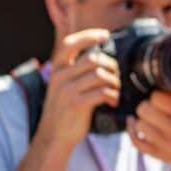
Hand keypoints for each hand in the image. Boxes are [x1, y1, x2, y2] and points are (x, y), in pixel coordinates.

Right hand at [35, 29, 119, 150]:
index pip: (70, 43)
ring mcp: (67, 90)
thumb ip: (76, 70)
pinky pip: (102, 92)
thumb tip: (99, 55)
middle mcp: (60, 76)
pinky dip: (113, 96)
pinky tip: (112, 102)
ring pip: (100, 75)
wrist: (54, 136)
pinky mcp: (76, 104)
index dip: (88, 36)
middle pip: (93, 58)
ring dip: (114, 82)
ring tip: (116, 91)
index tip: (105, 35)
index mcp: (57, 68)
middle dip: (111, 65)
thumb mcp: (64, 84)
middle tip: (116, 77)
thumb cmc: (65, 108)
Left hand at [128, 90, 170, 168]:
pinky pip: (137, 142)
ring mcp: (166, 144)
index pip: (159, 99)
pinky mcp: (159, 154)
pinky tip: (133, 123)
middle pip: (146, 111)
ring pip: (140, 125)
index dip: (156, 95)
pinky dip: (131, 131)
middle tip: (150, 105)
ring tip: (145, 116)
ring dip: (140, 118)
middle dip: (146, 105)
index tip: (159, 96)